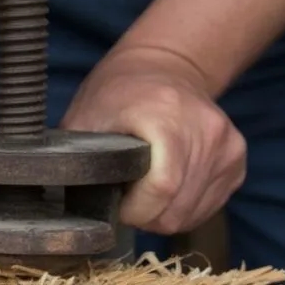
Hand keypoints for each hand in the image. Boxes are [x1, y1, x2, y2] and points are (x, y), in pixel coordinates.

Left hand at [62, 45, 246, 235]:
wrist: (165, 67)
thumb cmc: (116, 95)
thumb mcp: (84, 119)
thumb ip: (74, 159)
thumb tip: (47, 198)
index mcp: (166, 116)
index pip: (161, 187)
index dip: (134, 210)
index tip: (116, 203)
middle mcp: (206, 129)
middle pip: (175, 208)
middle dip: (144, 216)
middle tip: (126, 198)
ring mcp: (227, 145)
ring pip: (191, 214)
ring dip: (162, 214)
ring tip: (143, 191)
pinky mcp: (237, 160)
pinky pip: (206, 208)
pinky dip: (182, 209)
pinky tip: (165, 188)